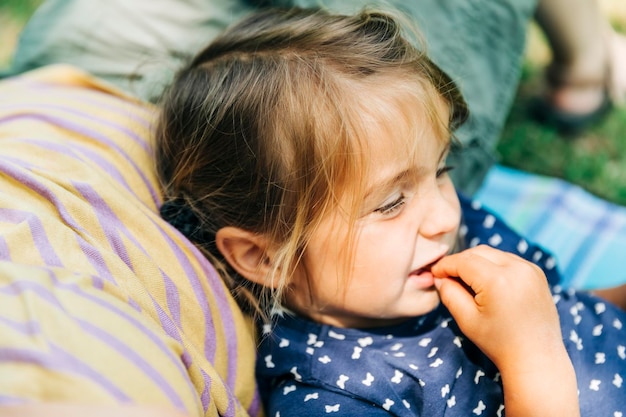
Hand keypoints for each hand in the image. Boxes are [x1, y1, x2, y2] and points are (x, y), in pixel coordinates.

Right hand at [431, 245, 579, 416]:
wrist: (537, 358)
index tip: (434, 273)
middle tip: (448, 277)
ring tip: (468, 281)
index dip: (445, 265)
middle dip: (460, 261)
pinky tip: (488, 283)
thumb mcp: (467, 320)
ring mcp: (530, 269)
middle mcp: (517, 269)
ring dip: (477, 262)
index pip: (463, 261)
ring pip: (493, 254)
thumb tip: (439, 277)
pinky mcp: (537, 273)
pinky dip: (494, 265)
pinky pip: (508, 260)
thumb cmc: (499, 343)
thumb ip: (449, 294)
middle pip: (478, 252)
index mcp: (498, 280)